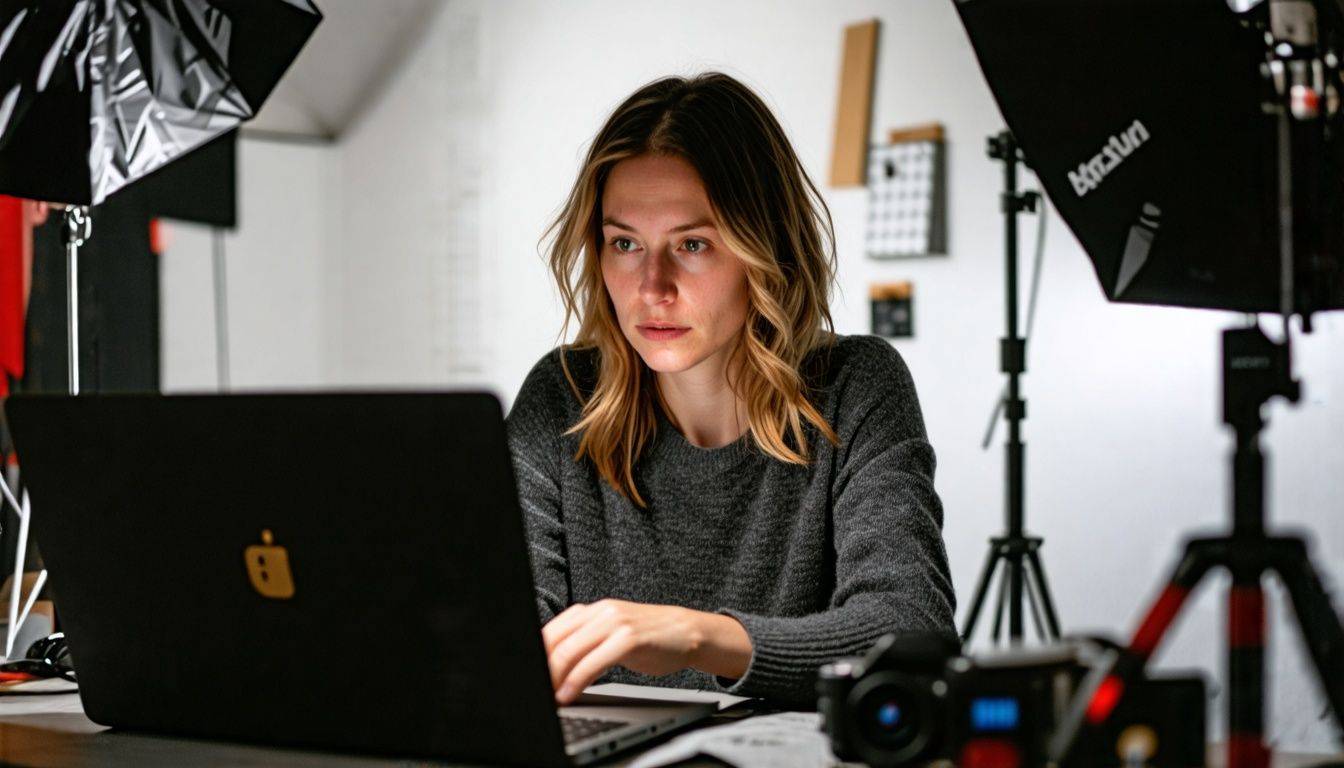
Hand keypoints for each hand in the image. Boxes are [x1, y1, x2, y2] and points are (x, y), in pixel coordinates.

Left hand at [542, 599, 750, 703]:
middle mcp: (599, 612)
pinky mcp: (629, 638)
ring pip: (571, 650)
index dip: (535, 656)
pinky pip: (594, 661)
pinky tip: (570, 693)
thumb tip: (552, 668)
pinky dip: (577, 680)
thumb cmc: (647, 637)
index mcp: (590, 611)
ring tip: (549, 696)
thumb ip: (584, 644)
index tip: (527, 677)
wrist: (686, 631)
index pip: (550, 632)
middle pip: (555, 641)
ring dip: (554, 677)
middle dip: (541, 670)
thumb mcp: (611, 635)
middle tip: (534, 691)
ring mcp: (615, 623)